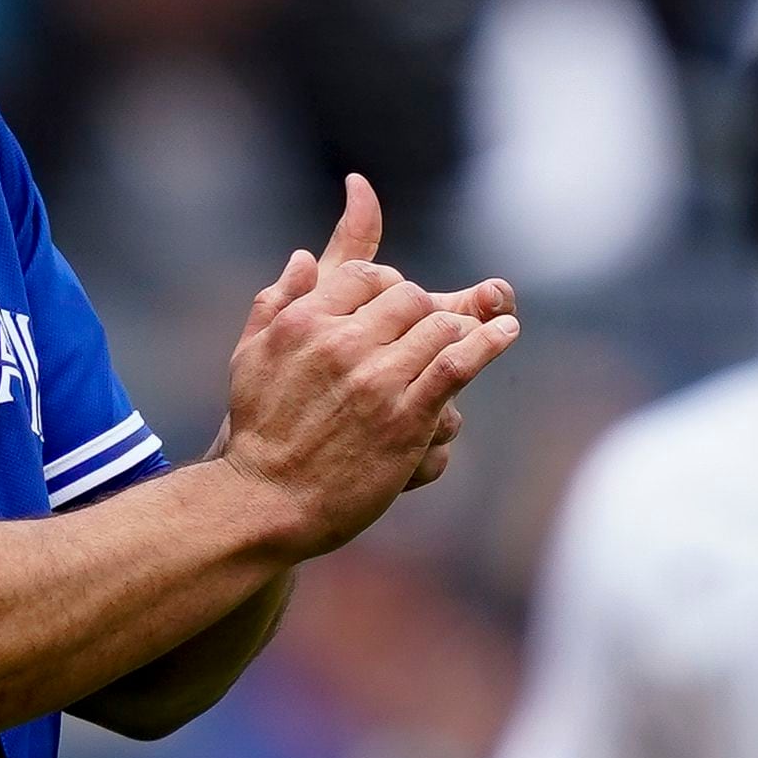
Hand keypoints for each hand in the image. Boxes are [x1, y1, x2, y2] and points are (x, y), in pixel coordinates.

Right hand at [219, 176, 516, 555]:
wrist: (266, 501)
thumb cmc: (258, 431)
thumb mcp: (251, 355)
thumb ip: (277, 300)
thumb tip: (303, 256)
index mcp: (304, 322)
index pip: (365, 276)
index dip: (386, 285)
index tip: (394, 302)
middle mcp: (341, 343)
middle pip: (407, 298)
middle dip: (422, 308)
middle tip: (431, 326)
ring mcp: (376, 380)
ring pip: (437, 327)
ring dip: (459, 328)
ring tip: (474, 330)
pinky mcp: (406, 417)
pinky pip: (456, 366)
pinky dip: (487, 344)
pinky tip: (506, 332)